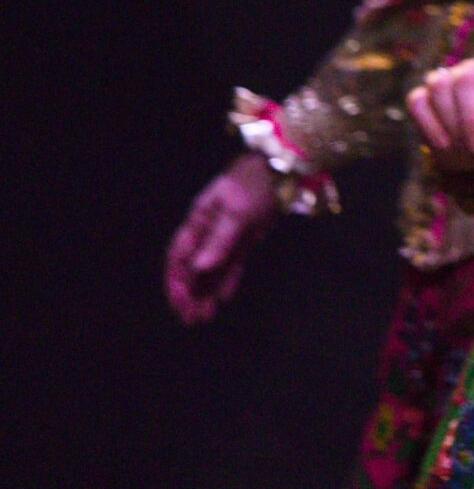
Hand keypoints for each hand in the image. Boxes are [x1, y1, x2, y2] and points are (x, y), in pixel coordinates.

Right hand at [165, 153, 278, 324]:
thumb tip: (199, 268)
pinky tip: (222, 299)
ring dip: (206, 293)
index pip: (179, 255)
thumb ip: (218, 239)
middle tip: (191, 319)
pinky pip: (231, 265)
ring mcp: (227, 236)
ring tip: (204, 318)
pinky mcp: (245, 240)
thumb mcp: (236, 210)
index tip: (179, 302)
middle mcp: (208, 231)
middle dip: (189, 293)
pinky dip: (226, 282)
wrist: (283, 169)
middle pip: (192, 267)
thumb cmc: (255, 183)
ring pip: (211, 270)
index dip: (176, 280)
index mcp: (198, 220)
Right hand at [407, 58, 473, 173]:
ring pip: (440, 85)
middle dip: (470, 118)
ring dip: (451, 121)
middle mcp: (471, 69)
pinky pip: (417, 101)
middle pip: (465, 78)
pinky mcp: (421, 96)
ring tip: (462, 146)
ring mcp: (444, 80)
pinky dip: (429, 125)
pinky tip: (444, 144)